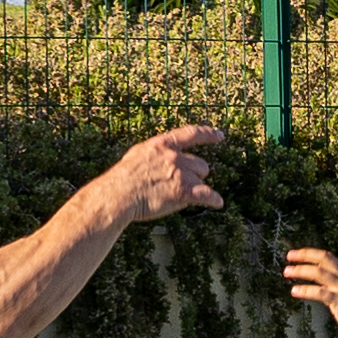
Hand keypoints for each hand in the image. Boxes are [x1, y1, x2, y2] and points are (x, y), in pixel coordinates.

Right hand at [110, 124, 225, 222]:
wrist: (118, 196)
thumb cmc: (122, 179)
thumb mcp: (137, 155)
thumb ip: (154, 153)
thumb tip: (163, 153)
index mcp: (162, 145)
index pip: (191, 134)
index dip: (208, 134)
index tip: (219, 136)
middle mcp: (174, 157)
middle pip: (200, 164)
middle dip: (196, 174)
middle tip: (182, 184)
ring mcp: (180, 173)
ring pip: (201, 180)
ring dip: (196, 187)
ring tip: (180, 196)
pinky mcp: (183, 192)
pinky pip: (207, 195)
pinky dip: (213, 200)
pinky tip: (217, 203)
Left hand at [281, 243, 337, 337]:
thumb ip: (335, 285)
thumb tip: (318, 282)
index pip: (327, 256)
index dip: (310, 253)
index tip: (296, 253)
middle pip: (322, 260)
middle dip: (304, 256)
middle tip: (289, 256)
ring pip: (318, 273)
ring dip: (300, 271)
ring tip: (287, 272)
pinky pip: (319, 292)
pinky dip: (305, 290)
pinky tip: (295, 291)